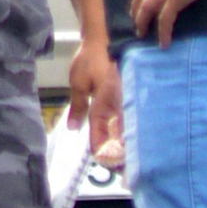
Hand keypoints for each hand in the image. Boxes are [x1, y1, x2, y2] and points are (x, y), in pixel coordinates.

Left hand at [65, 38, 122, 156]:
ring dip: (129, 144)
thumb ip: (78, 107)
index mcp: (105, 100)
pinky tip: (133, 140)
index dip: (100, 147)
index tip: (100, 160)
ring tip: (128, 161)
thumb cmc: (90, 59)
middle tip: (121, 170)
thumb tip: (73, 128)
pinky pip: (132, 118)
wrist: (106, 38)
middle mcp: (120, 102)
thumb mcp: (78, 82)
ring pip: (130, 128)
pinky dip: (132, 131)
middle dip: (121, 153)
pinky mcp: (131, 96)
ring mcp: (128, 99)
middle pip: (122, 135)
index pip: (101, 130)